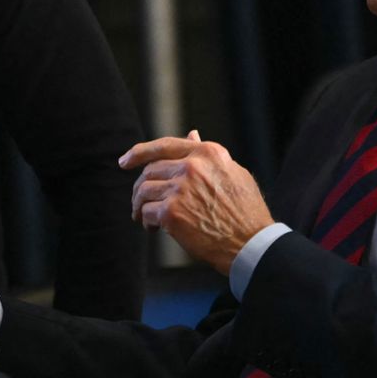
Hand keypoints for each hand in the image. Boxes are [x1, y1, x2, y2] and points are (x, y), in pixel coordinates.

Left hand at [119, 130, 272, 273]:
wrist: (251, 243)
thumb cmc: (246, 211)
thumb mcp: (233, 173)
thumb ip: (208, 155)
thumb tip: (192, 134)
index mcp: (207, 153)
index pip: (164, 146)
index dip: (139, 152)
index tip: (125, 161)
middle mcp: (191, 167)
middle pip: (150, 170)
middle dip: (140, 185)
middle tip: (138, 200)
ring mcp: (180, 189)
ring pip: (144, 190)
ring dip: (139, 204)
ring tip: (142, 216)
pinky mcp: (172, 212)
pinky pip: (147, 212)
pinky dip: (146, 220)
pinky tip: (153, 228)